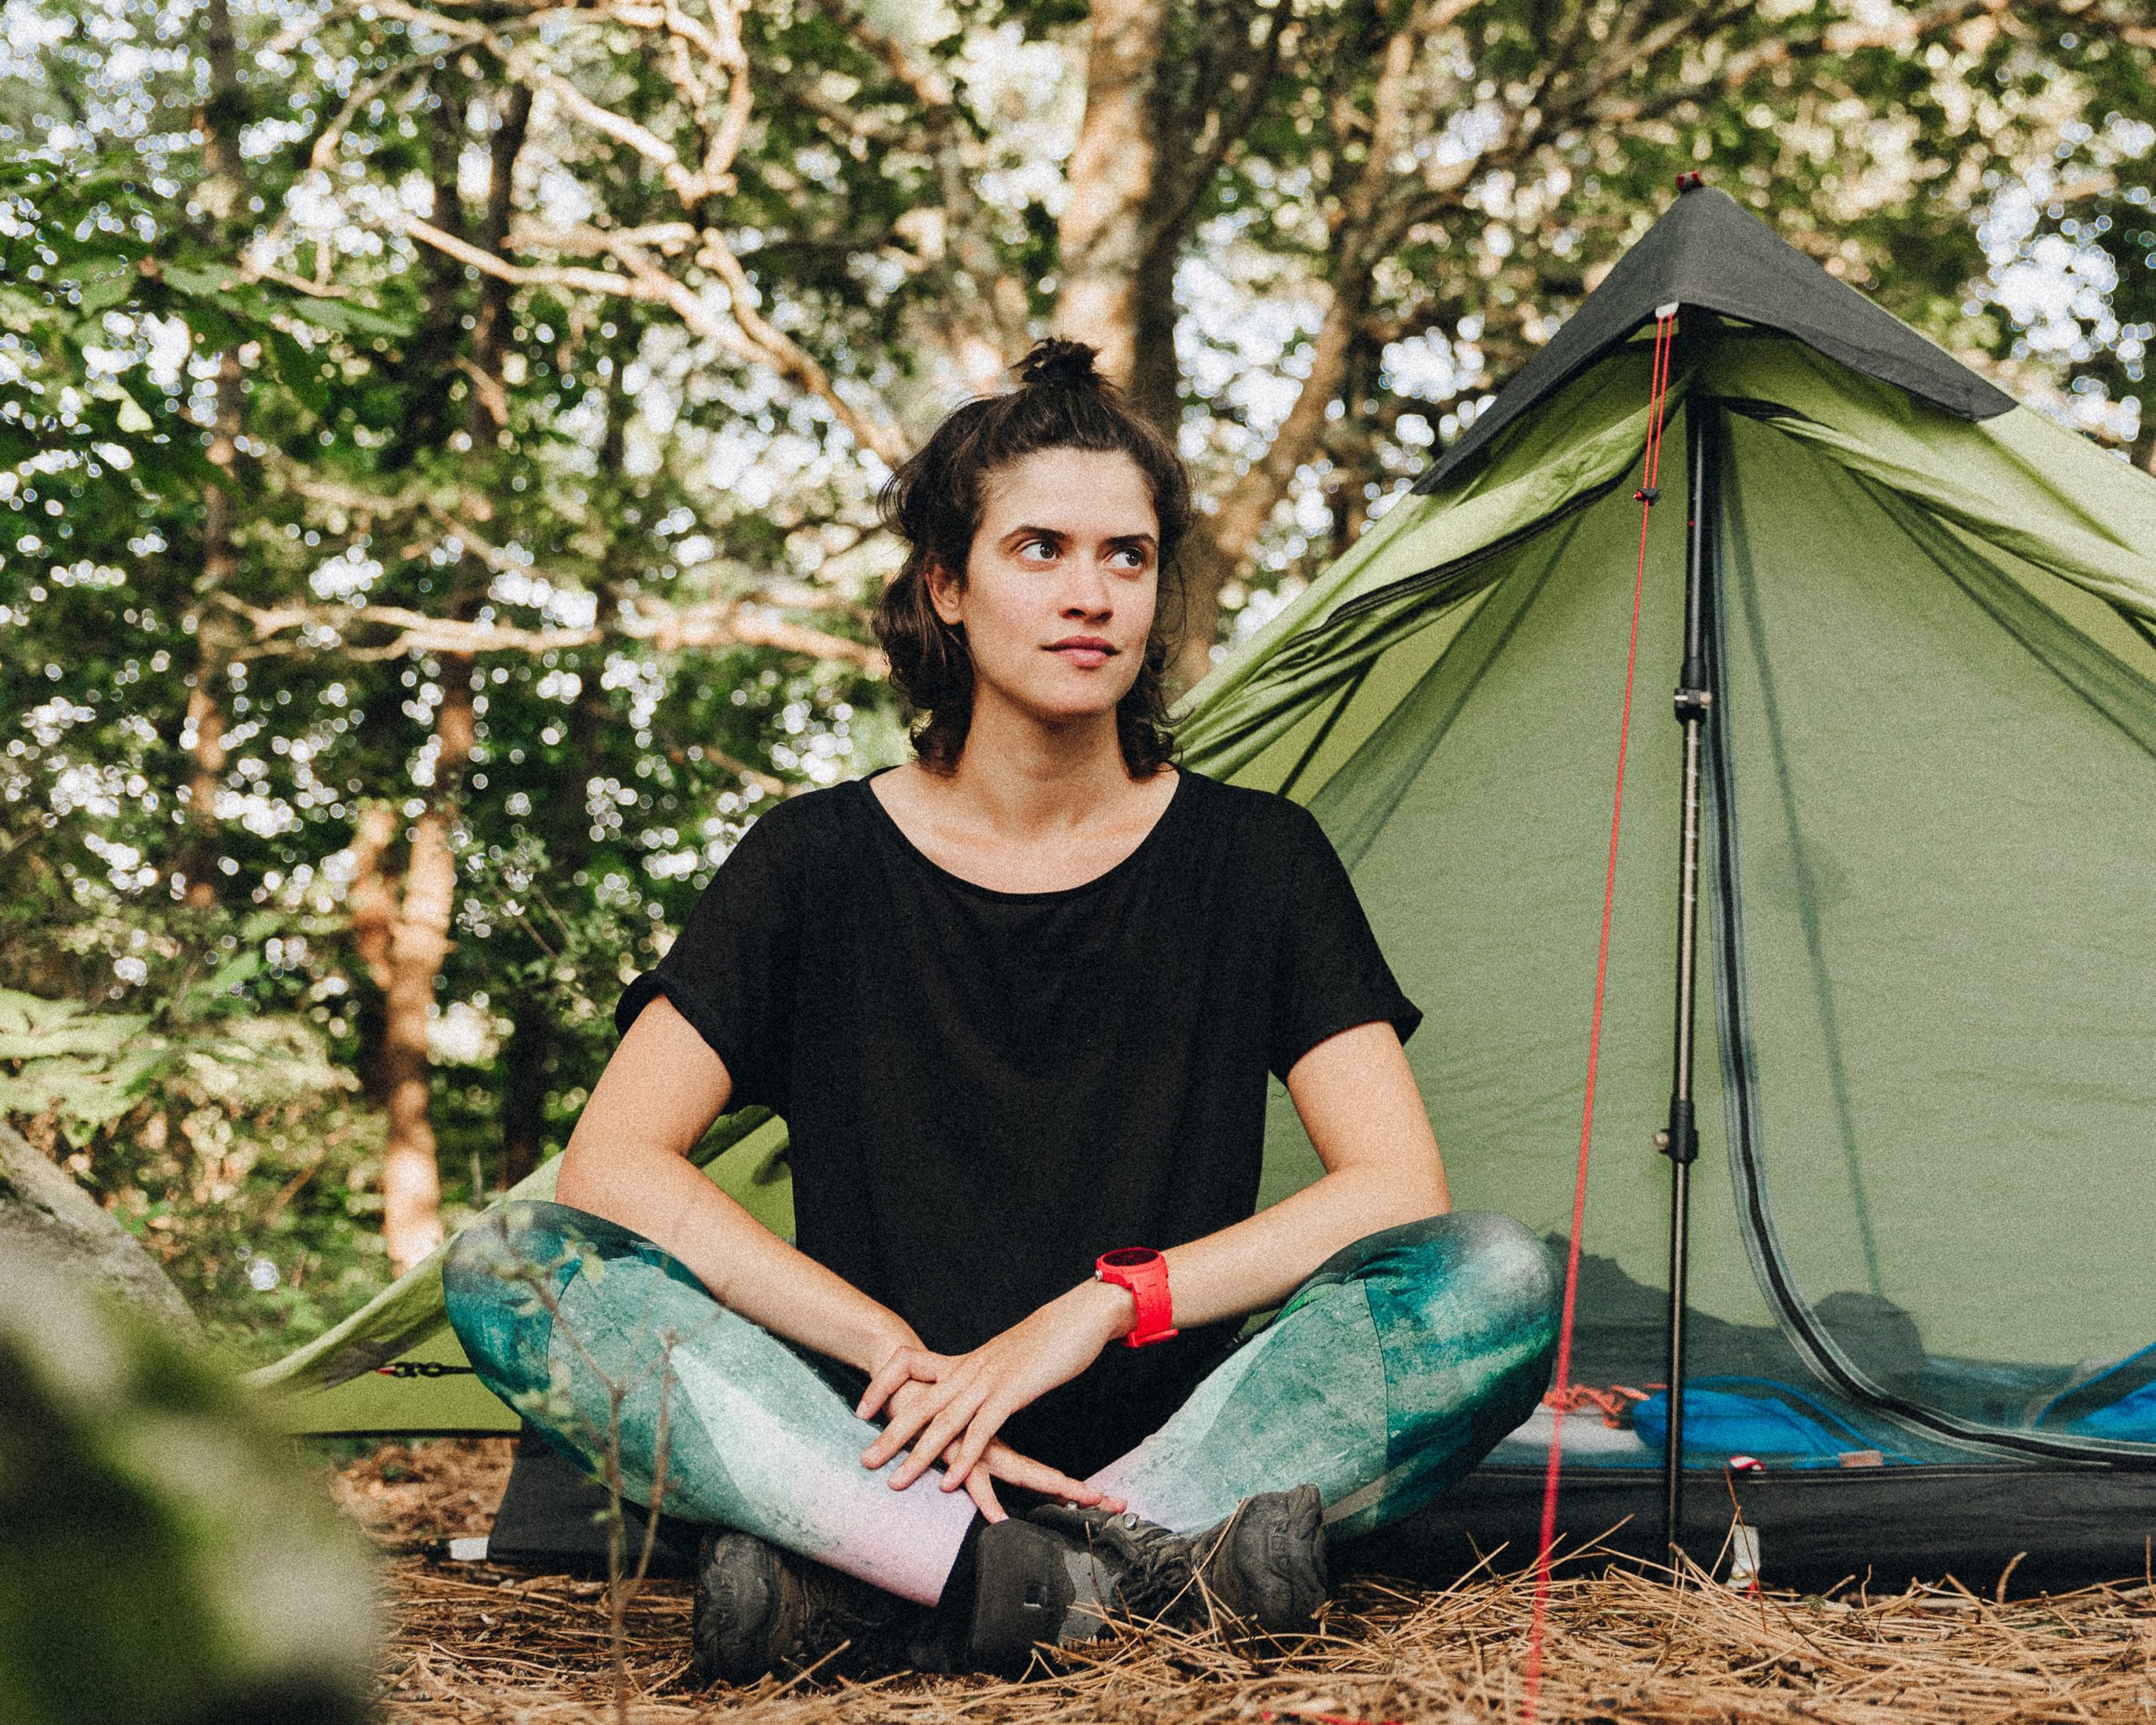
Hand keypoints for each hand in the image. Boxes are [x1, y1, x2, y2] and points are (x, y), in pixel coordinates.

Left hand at [855, 1281, 1130, 1510]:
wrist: (1079, 1315)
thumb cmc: (1048, 1335)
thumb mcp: (1006, 1355)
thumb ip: (986, 1372)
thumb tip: (976, 1387)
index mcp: (966, 1360)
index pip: (908, 1364)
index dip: (882, 1383)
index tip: (862, 1409)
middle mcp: (970, 1369)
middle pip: (920, 1403)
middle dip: (890, 1435)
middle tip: (865, 1461)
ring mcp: (989, 1380)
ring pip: (944, 1422)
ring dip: (918, 1456)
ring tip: (895, 1482)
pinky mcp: (1011, 1392)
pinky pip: (981, 1430)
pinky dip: (964, 1459)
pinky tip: (950, 1483)